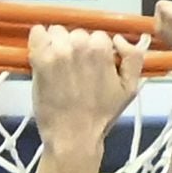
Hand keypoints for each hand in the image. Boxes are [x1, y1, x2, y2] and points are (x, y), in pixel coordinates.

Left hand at [29, 24, 145, 149]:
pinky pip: (37, 33)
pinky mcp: (40, 60)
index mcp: (101, 48)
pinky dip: (39, 41)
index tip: (90, 70)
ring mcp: (58, 51)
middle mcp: (79, 44)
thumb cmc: (100, 117)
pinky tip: (43, 58)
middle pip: (76, 34)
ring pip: (57, 33)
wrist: (73, 138)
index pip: (97, 37)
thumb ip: (134, 58)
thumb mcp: (130, 89)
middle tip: (75, 74)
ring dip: (57, 46)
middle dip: (76, 49)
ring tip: (59, 70)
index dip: (94, 54)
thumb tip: (119, 39)